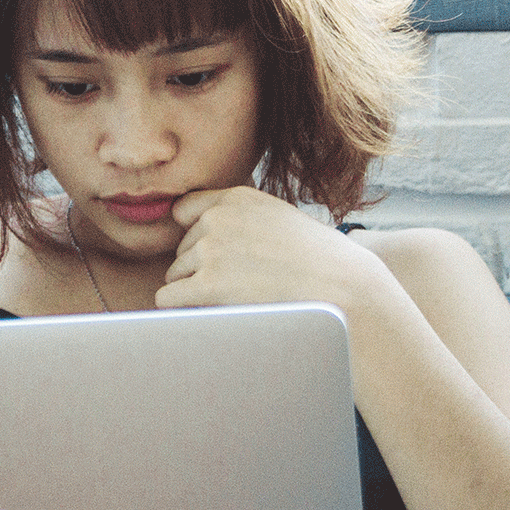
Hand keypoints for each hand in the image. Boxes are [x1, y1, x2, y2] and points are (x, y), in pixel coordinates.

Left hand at [154, 187, 368, 310]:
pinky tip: (207, 312)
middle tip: (240, 283)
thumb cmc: (316, 261)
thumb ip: (238, 219)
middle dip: (198, 268)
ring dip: (195, 290)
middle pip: (180, 249)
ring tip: (237, 298)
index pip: (184, 211)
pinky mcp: (208, 284)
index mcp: (235, 197)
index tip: (215, 255)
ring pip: (174, 274)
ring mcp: (211, 250)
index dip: (194, 236)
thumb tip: (197, 234)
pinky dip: (181, 309)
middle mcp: (217, 218)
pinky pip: (168, 297)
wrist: (342, 288)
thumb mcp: (277, 219)